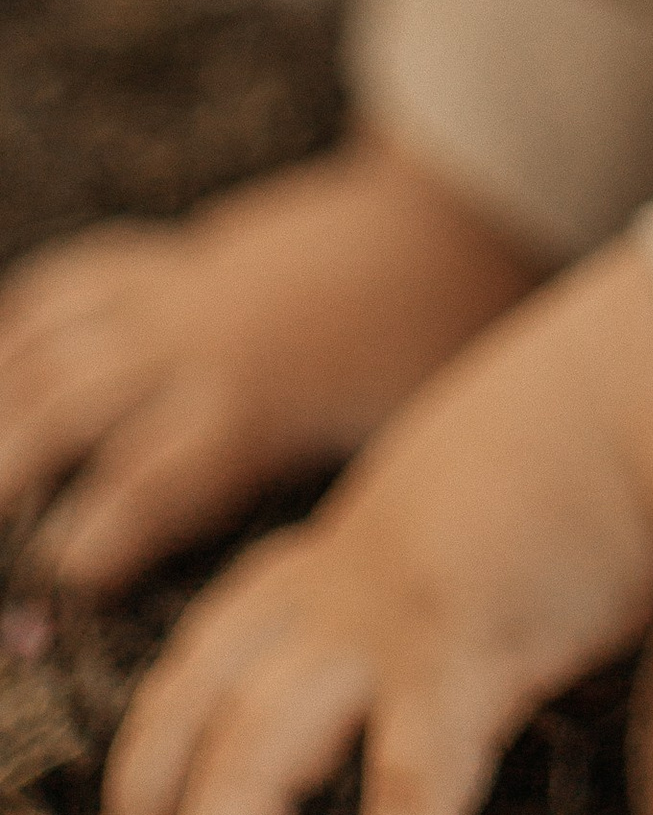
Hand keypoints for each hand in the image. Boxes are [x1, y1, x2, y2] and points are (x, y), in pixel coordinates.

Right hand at [0, 140, 539, 593]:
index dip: (104, 529)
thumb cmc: (428, 341)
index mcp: (250, 402)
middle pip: (69, 406)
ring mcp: (173, 295)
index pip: (156, 477)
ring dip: (0, 398)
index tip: (65, 572)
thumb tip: (305, 598)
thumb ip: (333, 515)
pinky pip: (76, 278)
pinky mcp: (175, 257)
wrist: (447, 215)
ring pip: (52, 341)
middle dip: (8, 465)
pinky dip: (23, 317)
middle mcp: (191, 346)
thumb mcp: (390, 438)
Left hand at [100, 241, 652, 814]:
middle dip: (153, 814)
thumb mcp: (480, 477)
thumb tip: (469, 596)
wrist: (645, 379)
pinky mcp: (467, 660)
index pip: (210, 646)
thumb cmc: (590, 417)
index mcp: (342, 543)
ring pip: (253, 763)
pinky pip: (407, 797)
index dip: (160, 736)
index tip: (143, 808)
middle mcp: (340, 587)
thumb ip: (444, 543)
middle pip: (194, 710)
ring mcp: (391, 627)